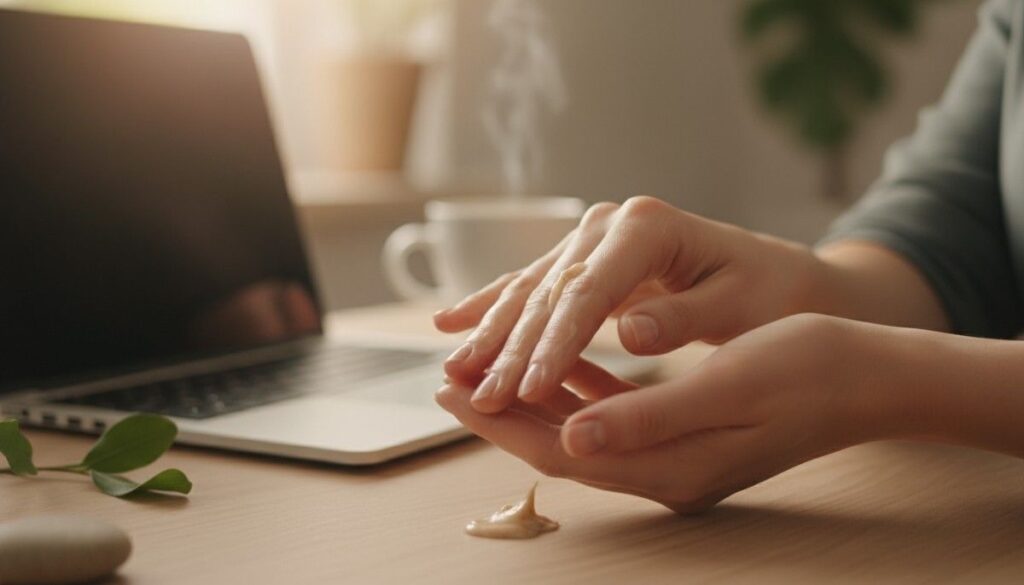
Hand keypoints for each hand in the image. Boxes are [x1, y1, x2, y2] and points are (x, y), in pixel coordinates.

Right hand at [434, 196, 821, 412]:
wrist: (776, 275)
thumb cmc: (767, 293)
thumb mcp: (739, 305)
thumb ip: (684, 318)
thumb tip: (630, 333)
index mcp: (647, 227)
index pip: (588, 291)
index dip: (556, 343)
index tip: (530, 389)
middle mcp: (609, 224)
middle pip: (549, 291)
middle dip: (512, 349)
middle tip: (482, 401)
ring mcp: (591, 238)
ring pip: (530, 289)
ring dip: (491, 335)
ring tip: (454, 374)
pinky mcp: (583, 259)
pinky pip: (530, 285)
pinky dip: (491, 306)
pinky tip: (451, 323)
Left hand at [436, 314, 904, 513]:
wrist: (867, 379)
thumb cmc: (806, 371)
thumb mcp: (727, 389)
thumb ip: (646, 418)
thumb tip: (571, 437)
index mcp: (667, 467)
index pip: (558, 448)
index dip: (497, 420)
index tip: (445, 388)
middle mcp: (662, 471)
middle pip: (557, 443)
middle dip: (499, 409)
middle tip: (446, 374)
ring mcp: (672, 456)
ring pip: (579, 427)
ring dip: (532, 397)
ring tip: (488, 364)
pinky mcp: (682, 433)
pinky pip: (612, 413)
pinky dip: (578, 386)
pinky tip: (562, 355)